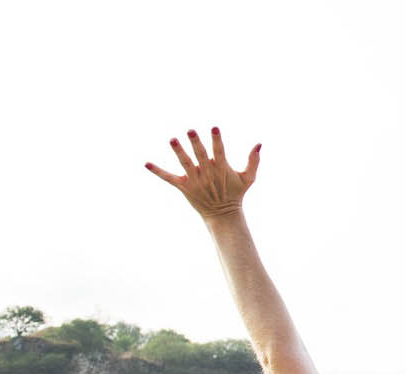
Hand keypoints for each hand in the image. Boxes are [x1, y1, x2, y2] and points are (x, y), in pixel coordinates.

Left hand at [145, 127, 259, 219]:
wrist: (223, 214)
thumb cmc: (236, 193)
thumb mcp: (248, 178)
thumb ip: (253, 161)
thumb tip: (259, 144)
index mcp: (222, 168)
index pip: (219, 151)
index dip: (216, 140)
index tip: (214, 128)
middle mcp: (207, 173)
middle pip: (200, 155)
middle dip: (195, 143)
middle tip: (190, 130)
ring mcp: (194, 180)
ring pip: (185, 163)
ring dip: (178, 152)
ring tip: (172, 140)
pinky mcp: (184, 187)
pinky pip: (168, 178)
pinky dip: (157, 171)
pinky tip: (146, 163)